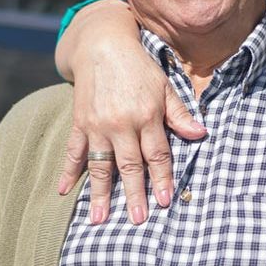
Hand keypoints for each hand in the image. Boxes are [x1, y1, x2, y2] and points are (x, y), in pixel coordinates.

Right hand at [55, 1, 206, 223]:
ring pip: (100, 165)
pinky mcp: (80, 122)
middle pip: (129, 166)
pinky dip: (68, 172)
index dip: (161, 179)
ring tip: (98, 219)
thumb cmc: (139, 68)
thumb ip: (180, 114)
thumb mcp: (165, 86)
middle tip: (137, 220)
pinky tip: (64, 191)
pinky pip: (74, 152)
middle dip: (134, 194)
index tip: (164, 201)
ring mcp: (97, 125)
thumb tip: (201, 134)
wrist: (102, 45)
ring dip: (100, 194)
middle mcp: (121, 124)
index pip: (157, 155)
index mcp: (146, 116)